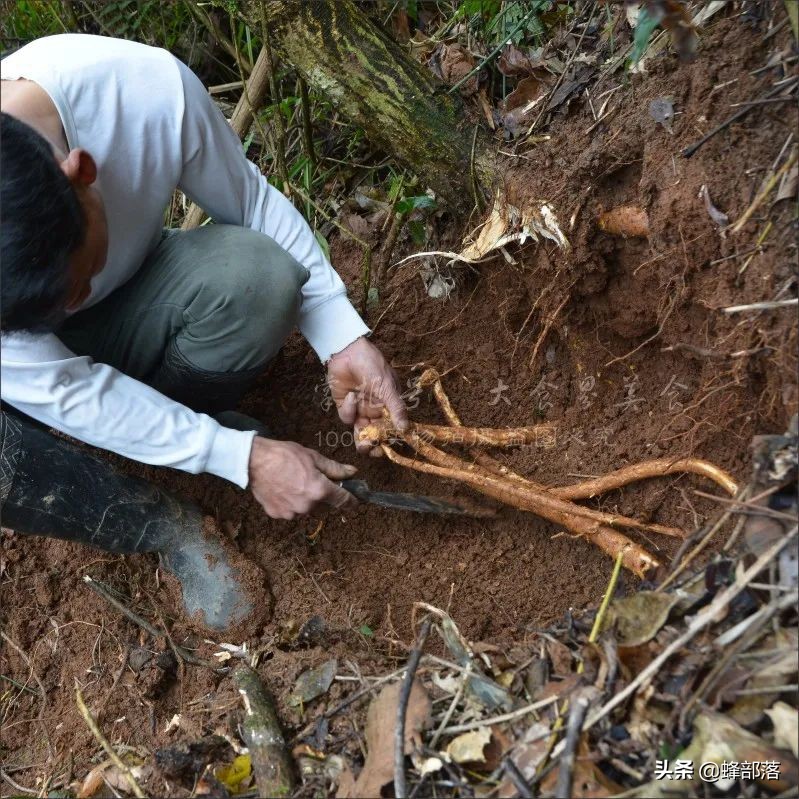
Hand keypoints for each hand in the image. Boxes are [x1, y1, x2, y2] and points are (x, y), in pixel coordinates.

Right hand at [248, 437, 356, 519]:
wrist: (253, 461)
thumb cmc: (284, 455)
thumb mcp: (313, 457)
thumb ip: (335, 469)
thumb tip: (352, 473)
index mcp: (319, 490)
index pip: (343, 501)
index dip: (352, 501)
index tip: (356, 500)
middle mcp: (307, 506)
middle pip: (324, 505)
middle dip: (323, 495)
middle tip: (312, 480)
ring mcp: (292, 513)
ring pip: (308, 510)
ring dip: (307, 501)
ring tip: (295, 483)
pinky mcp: (278, 515)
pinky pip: (292, 512)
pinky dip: (291, 503)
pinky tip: (284, 490)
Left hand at [327, 337, 408, 454]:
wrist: (347, 351)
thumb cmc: (372, 365)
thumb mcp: (387, 386)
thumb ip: (396, 408)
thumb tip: (406, 429)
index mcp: (389, 404)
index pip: (391, 426)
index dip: (390, 439)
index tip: (387, 448)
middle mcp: (375, 409)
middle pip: (375, 433)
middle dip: (374, 444)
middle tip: (373, 449)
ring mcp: (360, 408)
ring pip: (361, 431)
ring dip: (362, 440)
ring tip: (363, 445)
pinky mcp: (345, 406)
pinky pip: (347, 417)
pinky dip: (349, 410)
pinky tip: (352, 396)